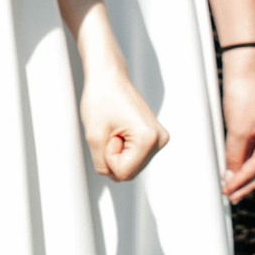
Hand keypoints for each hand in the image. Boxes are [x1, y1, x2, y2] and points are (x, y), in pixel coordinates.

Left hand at [79, 60, 169, 181]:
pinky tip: (120, 129)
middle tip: (111, 130)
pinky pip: (134, 156)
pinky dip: (122, 147)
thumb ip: (103, 164)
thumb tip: (115, 177)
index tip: (108, 133)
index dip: (107, 156)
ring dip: (117, 151)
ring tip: (115, 128)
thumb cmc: (100, 100)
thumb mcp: (93, 137)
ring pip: (131, 165)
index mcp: (149, 139)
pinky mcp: (155, 137)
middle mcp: (160, 140)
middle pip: (129, 171)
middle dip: (113, 155)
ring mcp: (160, 139)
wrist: (109, 77)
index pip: (123, 173)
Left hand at [219, 52, 254, 201]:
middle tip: (232, 197)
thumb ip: (235, 155)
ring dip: (248, 174)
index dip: (243, 179)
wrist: (245, 71)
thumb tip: (232, 177)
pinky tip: (238, 172)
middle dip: (248, 182)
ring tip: (233, 189)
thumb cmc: (242, 95)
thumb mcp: (236, 129)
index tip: (229, 191)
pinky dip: (249, 162)